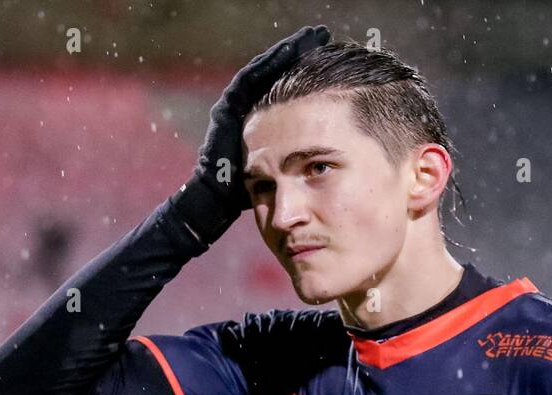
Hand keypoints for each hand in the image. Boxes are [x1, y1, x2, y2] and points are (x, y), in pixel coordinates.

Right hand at [169, 24, 330, 245]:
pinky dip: (267, 65)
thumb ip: (298, 158)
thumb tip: (331, 156)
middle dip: (300, 53)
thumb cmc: (250, 193)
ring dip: (286, 52)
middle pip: (280, 74)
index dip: (311, 71)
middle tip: (321, 34)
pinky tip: (286, 50)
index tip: (335, 58)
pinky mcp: (226, 110)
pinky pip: (250, 80)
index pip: (291, 87)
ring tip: (308, 36)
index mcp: (267, 123)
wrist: (216, 203)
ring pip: (266, 72)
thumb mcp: (283, 170)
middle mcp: (252, 111)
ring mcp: (237, 108)